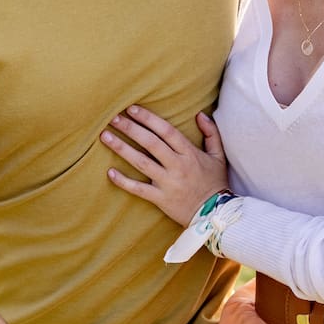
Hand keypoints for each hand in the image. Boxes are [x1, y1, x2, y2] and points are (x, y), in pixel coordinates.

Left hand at [101, 106, 229, 226]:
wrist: (215, 214)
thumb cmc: (215, 182)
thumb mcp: (218, 156)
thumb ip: (211, 133)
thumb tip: (200, 114)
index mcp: (190, 153)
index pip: (166, 131)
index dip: (148, 118)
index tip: (132, 109)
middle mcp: (177, 166)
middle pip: (150, 143)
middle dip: (130, 128)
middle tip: (112, 118)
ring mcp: (168, 183)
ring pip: (141, 162)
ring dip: (121, 148)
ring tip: (105, 136)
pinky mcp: (160, 199)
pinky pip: (139, 189)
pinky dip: (123, 182)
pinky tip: (110, 172)